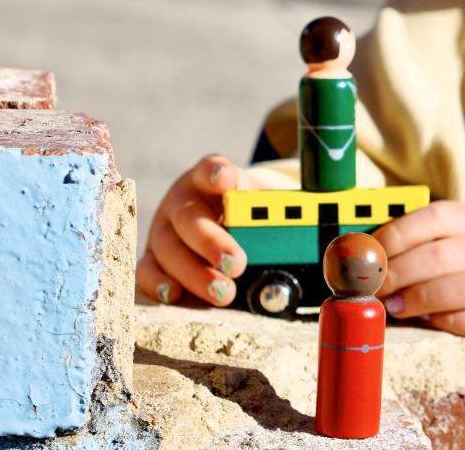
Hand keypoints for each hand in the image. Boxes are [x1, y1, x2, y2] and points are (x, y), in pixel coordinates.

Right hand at [136, 155, 266, 307]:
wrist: (215, 218)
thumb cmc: (242, 211)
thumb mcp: (261, 202)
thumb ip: (280, 212)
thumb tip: (317, 227)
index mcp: (211, 177)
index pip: (212, 169)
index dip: (217, 173)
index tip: (226, 178)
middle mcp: (183, 199)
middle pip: (189, 217)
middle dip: (211, 242)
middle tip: (236, 264)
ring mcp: (163, 228)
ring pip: (168, 247)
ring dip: (194, 273)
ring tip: (223, 293)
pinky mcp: (152, 256)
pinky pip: (146, 270)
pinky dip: (159, 284)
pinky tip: (176, 295)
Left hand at [375, 200, 464, 350]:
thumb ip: (428, 244)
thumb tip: (369, 255)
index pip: (437, 215)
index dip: (398, 234)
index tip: (371, 255)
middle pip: (445, 254)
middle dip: (402, 271)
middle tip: (376, 288)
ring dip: (423, 298)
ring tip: (397, 308)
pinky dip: (452, 323)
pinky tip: (431, 324)